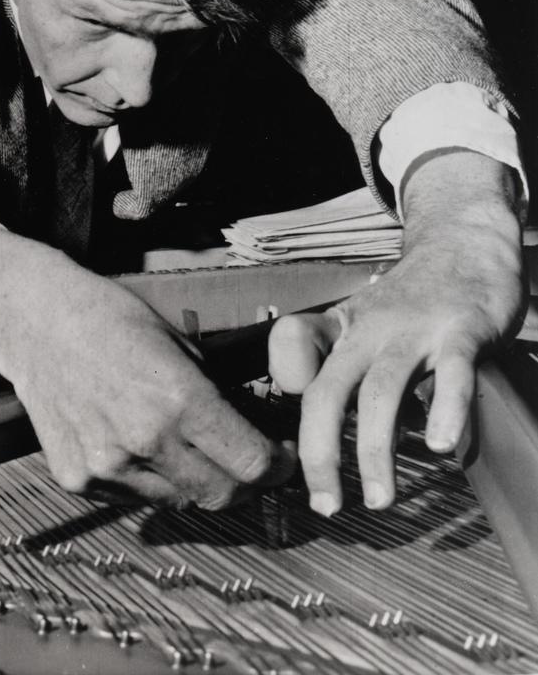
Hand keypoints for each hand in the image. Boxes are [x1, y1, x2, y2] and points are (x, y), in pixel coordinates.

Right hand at [0, 225, 295, 507]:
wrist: (34, 320)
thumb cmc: (108, 316)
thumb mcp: (178, 341)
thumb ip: (215, 392)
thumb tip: (252, 427)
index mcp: (179, 399)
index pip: (252, 463)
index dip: (278, 465)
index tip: (283, 458)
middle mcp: (145, 441)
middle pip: (222, 494)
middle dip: (246, 482)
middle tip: (250, 463)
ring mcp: (107, 466)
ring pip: (178, 500)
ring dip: (196, 482)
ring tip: (190, 448)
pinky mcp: (77, 480)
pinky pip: (132, 495)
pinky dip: (148, 479)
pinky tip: (139, 443)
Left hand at [267, 152, 524, 514]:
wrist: (466, 243)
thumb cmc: (411, 297)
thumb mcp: (360, 321)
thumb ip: (335, 361)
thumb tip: (307, 415)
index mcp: (341, 326)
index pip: (291, 345)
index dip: (281, 384)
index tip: (289, 437)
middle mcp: (368, 328)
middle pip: (327, 390)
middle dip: (319, 453)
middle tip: (326, 504)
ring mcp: (414, 330)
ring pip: (381, 392)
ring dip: (374, 452)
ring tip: (380, 500)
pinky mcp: (461, 332)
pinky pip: (452, 375)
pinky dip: (445, 410)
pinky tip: (440, 446)